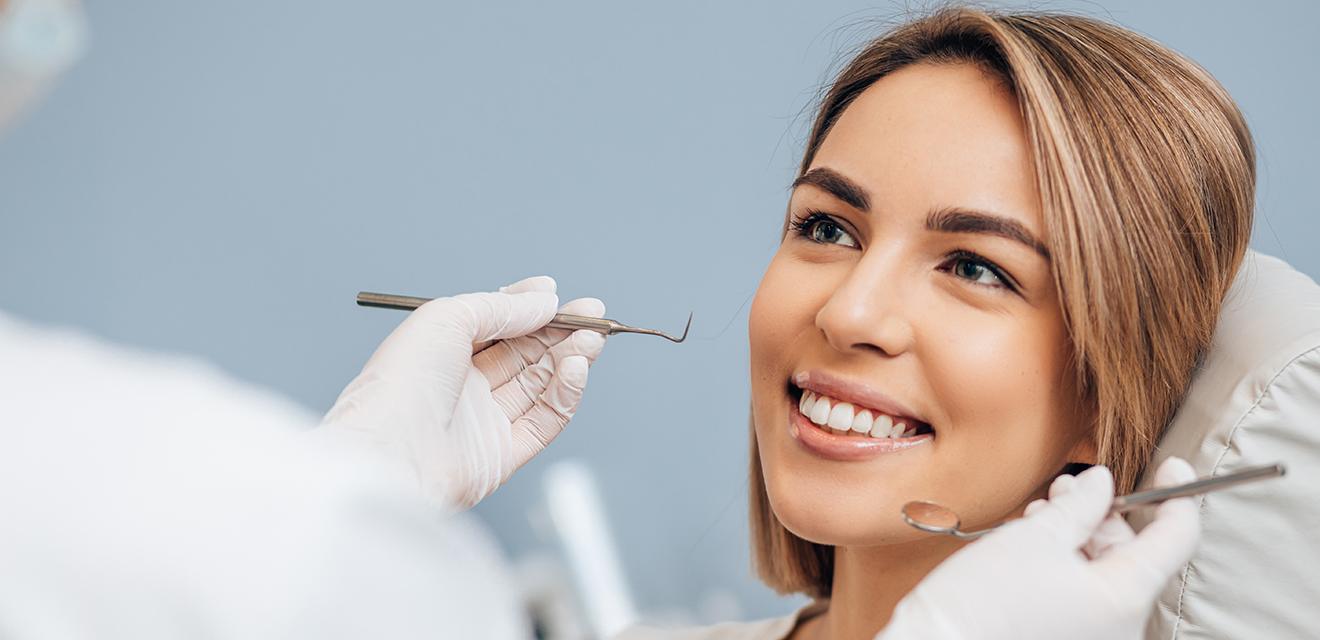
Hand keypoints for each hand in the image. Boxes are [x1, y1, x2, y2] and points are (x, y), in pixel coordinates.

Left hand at [319, 276, 606, 507]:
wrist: (387, 455)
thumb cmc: (399, 385)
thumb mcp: (447, 318)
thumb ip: (501, 307)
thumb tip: (545, 299)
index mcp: (441, 352)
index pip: (497, 326)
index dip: (530, 310)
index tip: (559, 296)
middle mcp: (463, 386)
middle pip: (524, 354)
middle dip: (561, 332)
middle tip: (594, 315)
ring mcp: (483, 421)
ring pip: (540, 384)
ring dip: (570, 358)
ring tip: (593, 339)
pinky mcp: (503, 455)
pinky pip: (545, 421)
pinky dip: (566, 393)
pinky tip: (576, 369)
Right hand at [878, 458, 1199, 639]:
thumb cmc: (983, 600)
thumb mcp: (1035, 537)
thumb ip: (1080, 506)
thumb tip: (1102, 483)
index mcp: (1125, 598)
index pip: (1176, 538)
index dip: (1177, 494)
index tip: (1171, 464)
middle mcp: (1122, 627)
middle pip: (1133, 556)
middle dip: (1103, 514)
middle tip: (1071, 486)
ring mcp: (1097, 638)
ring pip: (1105, 575)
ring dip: (1079, 537)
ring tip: (1042, 513)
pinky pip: (1085, 597)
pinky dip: (1068, 566)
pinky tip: (1035, 544)